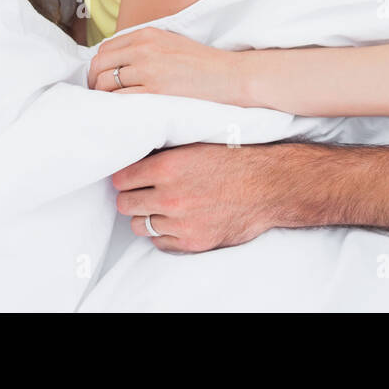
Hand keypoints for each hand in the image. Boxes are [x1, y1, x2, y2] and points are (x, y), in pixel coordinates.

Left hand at [88, 26, 248, 105]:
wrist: (229, 76)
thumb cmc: (204, 63)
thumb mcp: (172, 42)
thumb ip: (145, 47)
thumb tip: (119, 62)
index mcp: (147, 34)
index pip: (106, 48)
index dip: (99, 66)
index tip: (102, 79)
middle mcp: (144, 49)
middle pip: (100, 64)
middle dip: (95, 81)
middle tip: (100, 96)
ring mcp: (148, 70)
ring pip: (106, 83)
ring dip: (103, 96)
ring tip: (110, 106)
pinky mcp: (154, 92)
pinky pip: (120, 99)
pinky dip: (114, 106)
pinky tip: (121, 112)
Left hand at [113, 142, 289, 252]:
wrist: (268, 185)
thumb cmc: (235, 160)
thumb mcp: (195, 145)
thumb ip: (164, 154)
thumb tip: (136, 159)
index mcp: (167, 167)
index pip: (121, 179)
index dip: (124, 178)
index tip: (129, 178)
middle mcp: (170, 197)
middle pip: (125, 204)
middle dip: (131, 197)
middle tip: (143, 193)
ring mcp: (180, 222)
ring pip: (139, 225)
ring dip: (146, 217)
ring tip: (160, 208)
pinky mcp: (192, 242)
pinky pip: (160, 243)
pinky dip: (164, 234)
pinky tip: (175, 222)